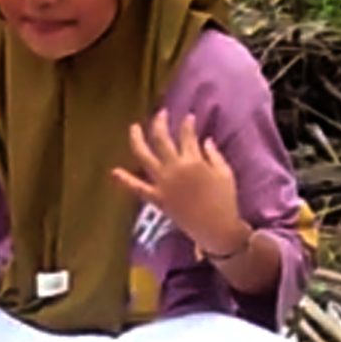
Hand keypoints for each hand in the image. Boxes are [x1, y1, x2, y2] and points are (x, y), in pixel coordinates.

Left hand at [113, 110, 246, 260]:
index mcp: (193, 160)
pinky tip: (114, 172)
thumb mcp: (225, 173)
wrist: (216, 228)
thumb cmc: (225, 200)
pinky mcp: (158, 199)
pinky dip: (125, 181)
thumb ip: (214, 154)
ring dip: (137, 140)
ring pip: (144, 156)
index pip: (187, 134)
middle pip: (162, 138)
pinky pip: (138, 189)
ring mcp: (163, 183)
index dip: (187, 123)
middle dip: (160, 122)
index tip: (188, 117)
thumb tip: (205, 140)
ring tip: (134, 128)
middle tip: (161, 113)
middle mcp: (174, 168)